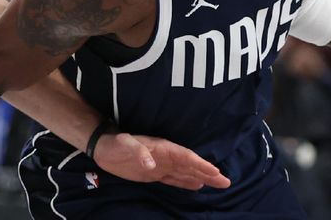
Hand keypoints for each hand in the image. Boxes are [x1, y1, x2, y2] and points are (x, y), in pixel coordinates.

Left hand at [94, 133, 230, 189]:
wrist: (105, 148)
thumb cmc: (115, 144)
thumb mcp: (125, 145)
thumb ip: (138, 152)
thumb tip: (151, 164)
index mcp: (163, 148)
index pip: (185, 157)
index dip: (200, 164)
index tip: (215, 171)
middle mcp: (166, 156)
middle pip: (191, 165)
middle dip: (208, 172)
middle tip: (226, 181)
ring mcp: (162, 165)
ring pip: (186, 172)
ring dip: (202, 177)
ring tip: (219, 183)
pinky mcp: (156, 173)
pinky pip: (176, 178)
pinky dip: (188, 182)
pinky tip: (198, 186)